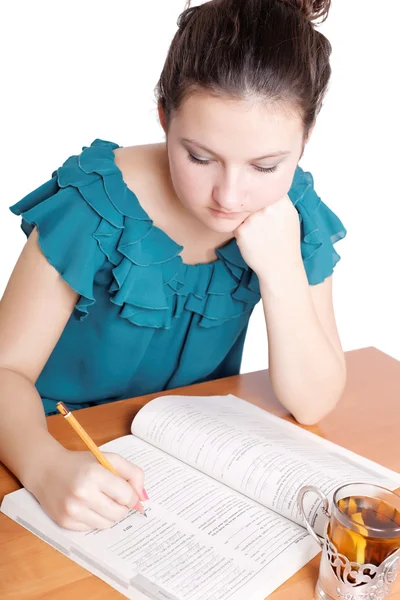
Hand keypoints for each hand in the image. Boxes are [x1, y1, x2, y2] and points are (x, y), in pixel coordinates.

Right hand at [30, 447, 145, 530]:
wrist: (46, 471)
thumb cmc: (81, 464)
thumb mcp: (109, 459)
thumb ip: (132, 473)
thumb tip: (144, 498)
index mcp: (94, 474)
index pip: (126, 496)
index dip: (131, 495)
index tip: (128, 492)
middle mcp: (82, 494)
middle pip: (119, 513)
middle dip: (122, 506)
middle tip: (115, 496)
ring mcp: (72, 511)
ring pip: (108, 523)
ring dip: (110, 513)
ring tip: (100, 499)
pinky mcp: (65, 522)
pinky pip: (92, 528)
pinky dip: (95, 518)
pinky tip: (87, 506)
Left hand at [234, 195, 301, 282]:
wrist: (280, 267)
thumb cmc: (286, 242)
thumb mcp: (289, 215)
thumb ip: (278, 199)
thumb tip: (266, 185)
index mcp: (280, 201)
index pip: (262, 188)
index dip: (260, 197)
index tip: (263, 208)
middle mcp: (267, 207)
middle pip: (250, 200)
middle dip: (252, 208)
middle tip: (262, 224)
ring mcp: (253, 219)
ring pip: (242, 212)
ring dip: (245, 219)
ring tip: (259, 234)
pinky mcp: (241, 231)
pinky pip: (236, 224)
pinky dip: (241, 231)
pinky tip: (253, 241)